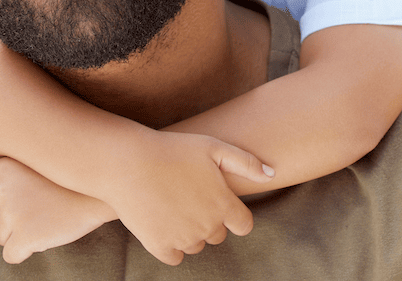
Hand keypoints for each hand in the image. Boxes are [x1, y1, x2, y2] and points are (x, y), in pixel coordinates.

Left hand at [0, 156, 114, 263]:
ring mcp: (12, 214)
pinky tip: (44, 233)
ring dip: (19, 232)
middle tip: (37, 204)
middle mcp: (1, 190)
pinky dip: (26, 250)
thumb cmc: (64, 173)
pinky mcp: (24, 237)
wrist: (98, 189)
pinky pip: (11, 255)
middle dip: (9, 217)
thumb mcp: (30, 158)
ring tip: (44, 215)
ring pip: (0, 237)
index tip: (19, 193)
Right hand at [102, 131, 273, 265]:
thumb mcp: (212, 146)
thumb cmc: (172, 149)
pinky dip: (170, 243)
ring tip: (172, 202)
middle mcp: (208, 227)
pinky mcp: (160, 247)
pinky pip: (175, 256)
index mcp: (224, 205)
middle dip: (209, 219)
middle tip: (189, 194)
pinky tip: (162, 219)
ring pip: (196, 245)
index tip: (217, 200)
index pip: (243, 225)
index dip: (233, 213)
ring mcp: (184, 239)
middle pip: (217, 235)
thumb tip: (273, 173)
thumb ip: (246, 162)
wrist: (128, 162)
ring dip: (189, 231)